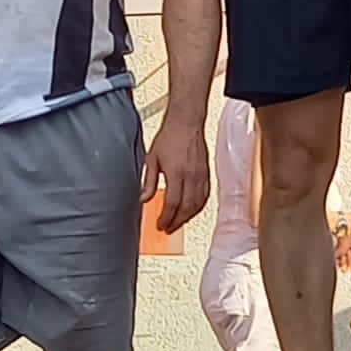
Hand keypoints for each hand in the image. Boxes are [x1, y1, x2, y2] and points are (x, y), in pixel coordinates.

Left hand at [142, 115, 209, 232]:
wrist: (186, 122)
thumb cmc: (170, 136)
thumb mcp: (152, 159)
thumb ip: (148, 181)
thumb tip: (143, 198)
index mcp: (176, 173)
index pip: (172, 203)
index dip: (166, 218)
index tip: (160, 225)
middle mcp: (191, 176)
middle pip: (186, 208)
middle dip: (176, 222)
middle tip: (168, 228)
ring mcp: (201, 175)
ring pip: (198, 204)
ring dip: (188, 217)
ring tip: (178, 223)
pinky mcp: (207, 173)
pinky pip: (205, 196)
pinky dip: (198, 207)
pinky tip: (192, 210)